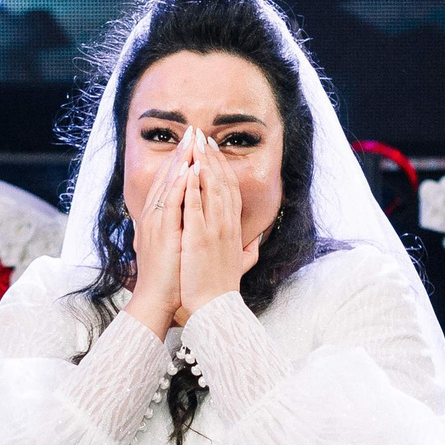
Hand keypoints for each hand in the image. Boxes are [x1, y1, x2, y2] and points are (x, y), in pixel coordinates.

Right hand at [126, 129, 190, 335]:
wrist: (156, 301)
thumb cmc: (169, 280)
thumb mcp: (174, 249)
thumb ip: (180, 233)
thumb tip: (187, 225)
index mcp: (158, 220)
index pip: (170, 184)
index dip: (181, 163)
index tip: (193, 146)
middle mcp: (154, 217)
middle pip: (167, 178)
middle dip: (181, 153)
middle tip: (193, 131)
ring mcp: (156, 224)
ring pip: (168, 185)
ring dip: (180, 161)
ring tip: (192, 141)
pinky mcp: (162, 233)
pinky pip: (170, 203)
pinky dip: (178, 185)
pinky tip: (187, 169)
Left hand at [178, 131, 256, 316]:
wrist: (214, 308)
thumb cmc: (221, 287)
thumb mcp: (239, 264)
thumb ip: (248, 249)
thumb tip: (256, 241)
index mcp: (233, 228)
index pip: (229, 190)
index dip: (221, 167)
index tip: (212, 151)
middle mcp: (226, 224)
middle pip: (221, 182)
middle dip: (211, 158)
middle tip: (202, 136)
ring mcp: (213, 230)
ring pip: (210, 189)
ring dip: (202, 163)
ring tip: (194, 144)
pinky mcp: (198, 238)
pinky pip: (195, 206)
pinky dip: (193, 186)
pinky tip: (188, 170)